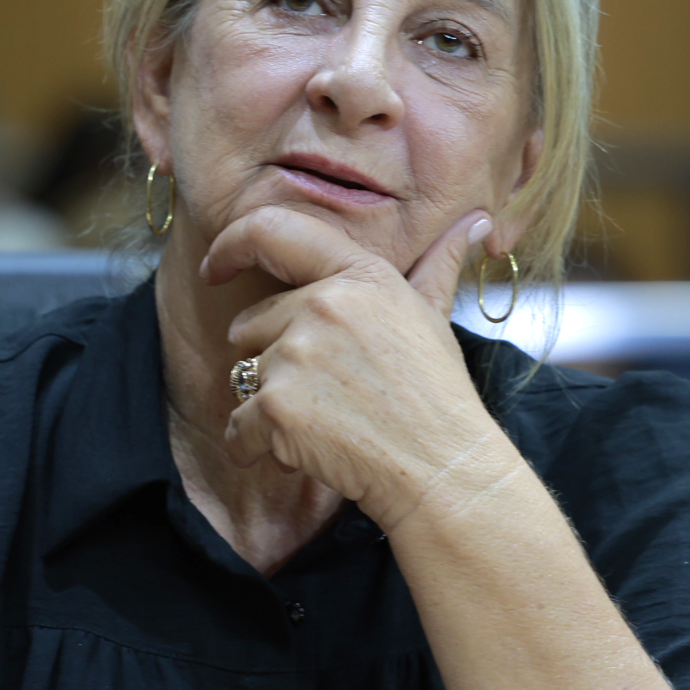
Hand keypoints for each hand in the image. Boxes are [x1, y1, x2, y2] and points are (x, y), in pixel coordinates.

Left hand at [204, 205, 515, 528]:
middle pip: (252, 323)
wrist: (440, 467)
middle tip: (327, 392)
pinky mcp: (275, 407)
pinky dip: (256, 446)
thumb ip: (438, 265)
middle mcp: (322, 305)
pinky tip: (300, 453)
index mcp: (359, 275)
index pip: (272, 231)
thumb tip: (475, 222)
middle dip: (274, 360)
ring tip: (324, 423)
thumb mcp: (434, 318)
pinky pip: (238, 425)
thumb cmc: (436, 395)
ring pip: (245, 376)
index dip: (230, 245)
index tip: (214, 267)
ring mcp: (295, 356)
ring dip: (271, 405)